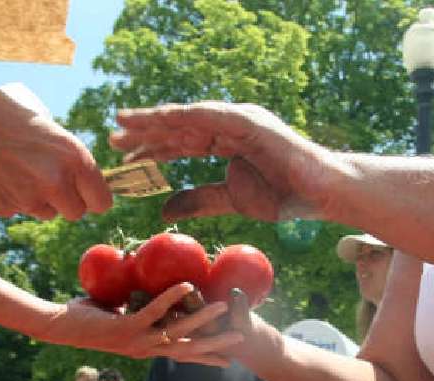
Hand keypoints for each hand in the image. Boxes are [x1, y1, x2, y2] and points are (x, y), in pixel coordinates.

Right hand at [0, 77, 111, 219]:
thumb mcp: (46, 126)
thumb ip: (66, 156)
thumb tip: (76, 180)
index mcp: (75, 157)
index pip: (102, 202)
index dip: (92, 196)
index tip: (84, 190)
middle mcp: (56, 182)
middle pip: (76, 214)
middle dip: (67, 200)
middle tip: (49, 178)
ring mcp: (28, 198)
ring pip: (47, 213)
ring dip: (40, 199)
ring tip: (18, 168)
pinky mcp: (3, 207)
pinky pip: (18, 209)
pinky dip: (12, 196)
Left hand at [48, 283, 243, 364]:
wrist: (59, 328)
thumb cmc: (86, 319)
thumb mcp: (119, 316)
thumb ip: (137, 308)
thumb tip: (150, 288)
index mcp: (146, 349)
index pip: (183, 354)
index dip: (207, 356)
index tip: (230, 358)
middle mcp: (145, 349)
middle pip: (189, 349)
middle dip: (216, 344)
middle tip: (241, 337)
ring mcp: (136, 341)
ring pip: (177, 332)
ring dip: (202, 318)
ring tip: (222, 307)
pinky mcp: (125, 328)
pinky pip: (154, 311)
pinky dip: (171, 298)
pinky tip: (186, 285)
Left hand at [111, 102, 342, 222]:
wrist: (320, 195)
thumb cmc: (283, 196)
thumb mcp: (230, 201)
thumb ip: (199, 200)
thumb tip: (163, 209)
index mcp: (225, 140)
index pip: (181, 142)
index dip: (152, 148)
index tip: (124, 156)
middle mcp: (229, 125)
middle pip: (179, 126)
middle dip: (146, 131)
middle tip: (114, 135)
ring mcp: (239, 120)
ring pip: (189, 118)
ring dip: (157, 120)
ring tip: (126, 123)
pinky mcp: (250, 122)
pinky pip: (211, 117)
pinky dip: (185, 117)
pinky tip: (161, 120)